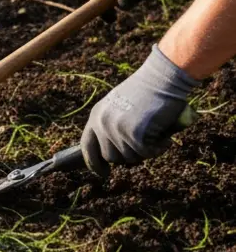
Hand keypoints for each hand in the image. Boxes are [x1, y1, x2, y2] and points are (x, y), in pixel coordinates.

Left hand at [81, 45, 199, 172]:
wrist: (161, 78)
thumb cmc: (147, 92)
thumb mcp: (119, 107)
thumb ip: (112, 126)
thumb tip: (113, 155)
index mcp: (96, 116)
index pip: (87, 146)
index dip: (94, 163)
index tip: (102, 173)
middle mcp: (101, 123)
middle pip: (111, 157)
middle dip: (129, 155)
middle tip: (145, 144)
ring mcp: (116, 129)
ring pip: (130, 157)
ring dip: (146, 151)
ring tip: (155, 135)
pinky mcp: (133, 134)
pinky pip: (146, 153)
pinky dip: (158, 149)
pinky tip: (165, 138)